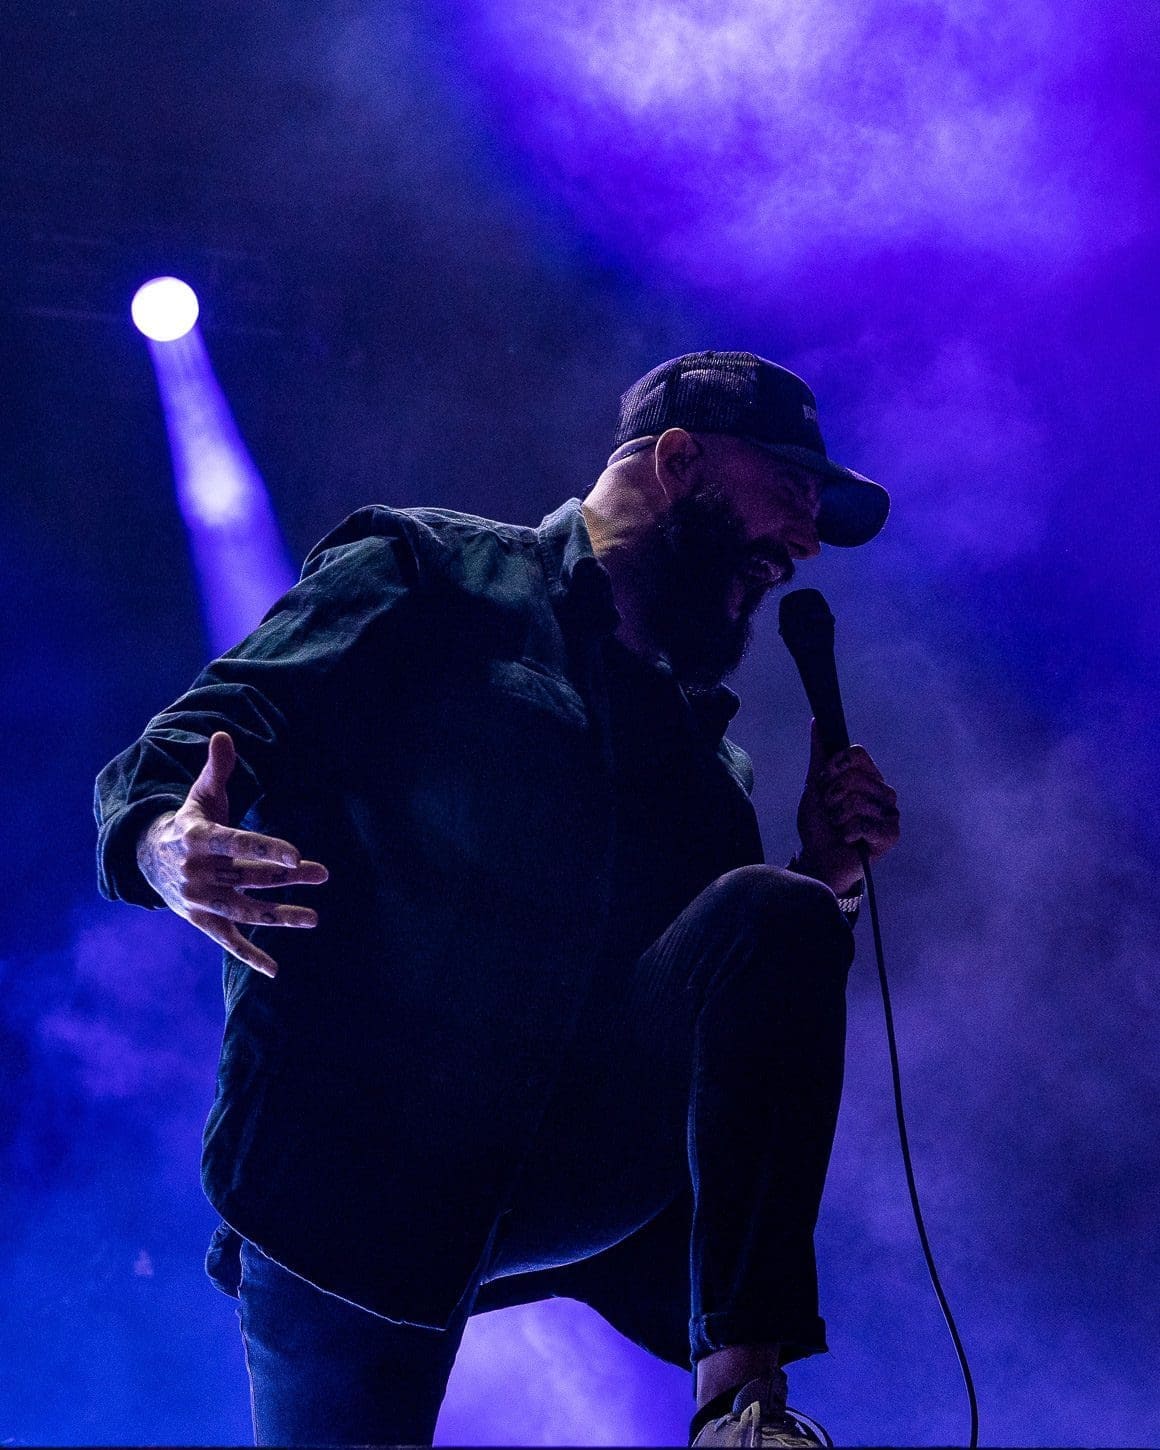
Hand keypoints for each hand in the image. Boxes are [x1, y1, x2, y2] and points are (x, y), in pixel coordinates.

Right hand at [135, 731, 328, 978]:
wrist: (145, 857)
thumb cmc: (186, 821)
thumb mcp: (199, 795)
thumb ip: (216, 769)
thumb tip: (223, 735)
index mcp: (197, 837)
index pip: (236, 843)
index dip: (266, 848)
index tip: (296, 855)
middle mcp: (197, 872)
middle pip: (249, 876)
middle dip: (288, 877)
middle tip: (323, 873)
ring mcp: (199, 900)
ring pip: (244, 910)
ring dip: (279, 916)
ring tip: (313, 918)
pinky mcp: (201, 920)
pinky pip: (227, 941)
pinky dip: (249, 955)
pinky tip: (275, 970)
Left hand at [795, 718, 899, 894]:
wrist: (817, 858)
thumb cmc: (819, 824)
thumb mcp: (815, 786)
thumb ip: (819, 755)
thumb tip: (817, 721)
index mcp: (868, 776)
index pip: (858, 753)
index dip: (836, 766)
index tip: (826, 781)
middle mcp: (883, 791)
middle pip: (855, 777)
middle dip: (833, 796)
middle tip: (832, 811)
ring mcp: (890, 812)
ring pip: (857, 800)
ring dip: (838, 817)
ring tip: (840, 826)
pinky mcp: (891, 834)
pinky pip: (864, 823)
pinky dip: (847, 833)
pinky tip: (849, 840)